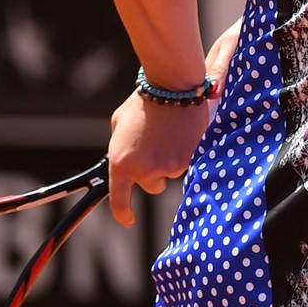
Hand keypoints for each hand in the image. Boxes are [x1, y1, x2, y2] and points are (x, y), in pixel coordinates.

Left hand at [107, 18, 241, 226]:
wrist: (172, 86)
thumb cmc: (143, 102)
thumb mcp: (119, 124)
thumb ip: (120, 147)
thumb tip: (125, 160)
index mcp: (121, 163)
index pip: (119, 202)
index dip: (124, 215)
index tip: (128, 220)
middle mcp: (143, 170)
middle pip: (152, 186)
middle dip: (154, 172)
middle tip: (157, 147)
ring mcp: (168, 167)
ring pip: (171, 172)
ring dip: (170, 158)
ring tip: (170, 132)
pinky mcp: (188, 160)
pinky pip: (187, 163)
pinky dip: (185, 151)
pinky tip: (183, 132)